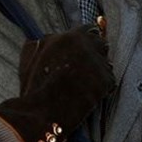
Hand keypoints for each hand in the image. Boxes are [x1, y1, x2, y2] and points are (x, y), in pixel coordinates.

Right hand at [0, 24, 116, 141]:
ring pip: (106, 63)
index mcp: (69, 36)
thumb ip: (47, 40)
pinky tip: (90, 95)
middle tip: (88, 68)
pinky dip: (103, 88)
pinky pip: (110, 81)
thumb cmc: (34, 85)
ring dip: (99, 72)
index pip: (90, 30)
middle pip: (101, 44)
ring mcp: (97, 63)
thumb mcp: (32, 54)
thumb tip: (54, 36)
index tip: (87, 47)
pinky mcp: (105, 81)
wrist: (40, 112)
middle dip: (96, 54)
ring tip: (85, 85)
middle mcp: (87, 46)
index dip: (88, 40)